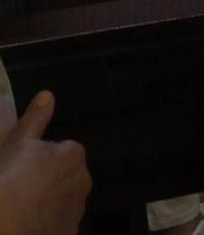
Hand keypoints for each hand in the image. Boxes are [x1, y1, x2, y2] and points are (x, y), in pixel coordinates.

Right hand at [0, 92, 90, 234]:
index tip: (16, 167)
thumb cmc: (7, 183)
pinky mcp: (69, 230)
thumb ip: (34, 120)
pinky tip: (26, 222)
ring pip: (59, 197)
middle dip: (41, 178)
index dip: (33, 158)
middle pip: (60, 173)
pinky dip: (45, 220)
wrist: (6, 231)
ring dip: (44, 199)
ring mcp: (77, 208)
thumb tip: (47, 95)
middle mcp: (83, 179)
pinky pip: (57, 220)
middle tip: (13, 187)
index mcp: (73, 154)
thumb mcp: (15, 145)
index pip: (56, 149)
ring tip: (17, 206)